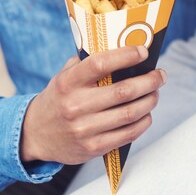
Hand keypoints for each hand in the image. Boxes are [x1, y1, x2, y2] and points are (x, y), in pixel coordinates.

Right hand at [20, 46, 164, 164]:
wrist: (36, 134)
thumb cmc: (58, 98)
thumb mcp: (64, 76)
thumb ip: (87, 62)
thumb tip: (122, 47)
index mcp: (68, 83)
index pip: (100, 63)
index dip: (126, 55)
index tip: (143, 52)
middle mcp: (75, 106)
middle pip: (123, 91)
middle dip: (149, 81)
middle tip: (160, 75)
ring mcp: (84, 129)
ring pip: (130, 113)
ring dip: (150, 101)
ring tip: (155, 93)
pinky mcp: (93, 148)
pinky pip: (127, 134)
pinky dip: (143, 122)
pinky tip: (146, 113)